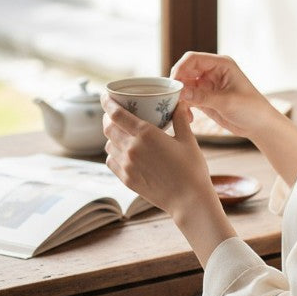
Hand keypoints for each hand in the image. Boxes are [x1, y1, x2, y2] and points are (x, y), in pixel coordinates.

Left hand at [101, 96, 236, 265]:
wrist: (189, 200)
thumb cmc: (192, 169)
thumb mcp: (188, 140)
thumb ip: (180, 119)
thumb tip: (179, 102)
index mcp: (146, 134)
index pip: (116, 114)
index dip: (107, 102)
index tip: (104, 95)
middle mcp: (132, 148)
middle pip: (108, 127)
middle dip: (108, 117)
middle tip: (114, 113)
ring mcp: (127, 165)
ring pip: (108, 144)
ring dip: (111, 136)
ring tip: (121, 133)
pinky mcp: (126, 179)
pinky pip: (111, 161)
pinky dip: (113, 153)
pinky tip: (123, 152)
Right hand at [170, 52, 271, 138]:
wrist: (259, 125)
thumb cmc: (251, 108)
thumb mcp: (227, 102)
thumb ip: (203, 97)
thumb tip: (180, 92)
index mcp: (221, 64)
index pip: (193, 59)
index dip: (180, 68)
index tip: (174, 84)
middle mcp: (212, 72)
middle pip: (185, 71)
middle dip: (178, 84)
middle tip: (173, 99)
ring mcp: (207, 85)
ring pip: (184, 86)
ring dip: (180, 98)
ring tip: (182, 112)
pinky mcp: (204, 98)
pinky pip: (187, 98)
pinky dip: (184, 107)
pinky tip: (189, 118)